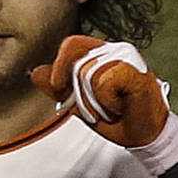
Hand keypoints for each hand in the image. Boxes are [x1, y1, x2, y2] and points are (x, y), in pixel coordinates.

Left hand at [29, 35, 174, 147]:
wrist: (141, 134)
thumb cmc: (115, 116)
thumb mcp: (78, 103)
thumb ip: (58, 87)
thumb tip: (36, 72)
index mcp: (100, 53)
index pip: (71, 44)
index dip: (59, 65)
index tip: (58, 87)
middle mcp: (114, 50)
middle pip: (77, 65)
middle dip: (80, 95)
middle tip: (97, 108)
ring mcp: (128, 57)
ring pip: (89, 74)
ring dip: (95, 101)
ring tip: (111, 107)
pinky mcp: (136, 70)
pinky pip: (104, 82)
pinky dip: (107, 102)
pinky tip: (121, 105)